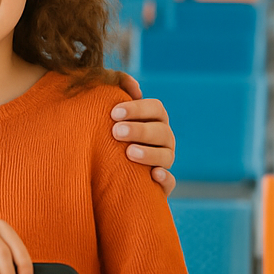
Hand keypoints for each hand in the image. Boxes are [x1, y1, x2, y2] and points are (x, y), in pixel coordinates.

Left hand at [114, 73, 175, 196]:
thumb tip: (134, 88)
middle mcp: (164, 139)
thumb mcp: (110, 111)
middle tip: (116, 132)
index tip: (114, 112)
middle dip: (139, 130)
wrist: (103, 170)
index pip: (155, 108)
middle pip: (161, 131)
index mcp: (155, 119)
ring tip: (129, 152)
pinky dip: (165, 179)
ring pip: (166, 156)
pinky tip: (154, 174)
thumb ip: (118, 88)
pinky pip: (170, 183)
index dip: (137, 109)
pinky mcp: (161, 185)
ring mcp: (164, 162)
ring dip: (149, 154)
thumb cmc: (107, 132)